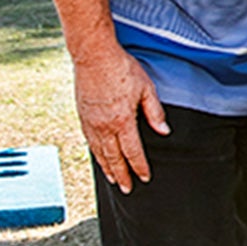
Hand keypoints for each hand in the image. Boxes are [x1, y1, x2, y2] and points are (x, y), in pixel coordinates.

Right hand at [71, 46, 167, 192]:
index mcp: (122, 121)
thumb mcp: (146, 88)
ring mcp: (90, 122)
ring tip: (114, 180)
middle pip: (114, 158)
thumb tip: (164, 131)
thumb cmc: (122, 69)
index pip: (132, 152)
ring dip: (107, 168)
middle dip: (122, 175)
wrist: (94, 56)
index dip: (140, 167)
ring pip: (99, 152)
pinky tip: (99, 157)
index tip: (145, 177)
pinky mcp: (82, 116)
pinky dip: (95, 153)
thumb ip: (155, 112)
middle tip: (128, 189)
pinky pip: (89, 141)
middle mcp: (104, 126)